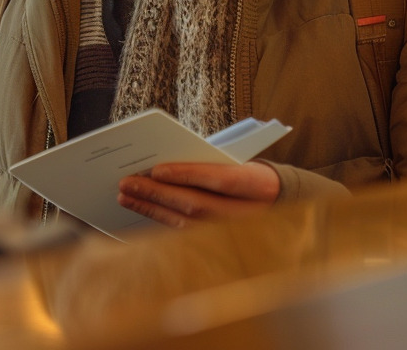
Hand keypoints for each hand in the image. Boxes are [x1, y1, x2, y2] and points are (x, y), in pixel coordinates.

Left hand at [117, 161, 280, 229]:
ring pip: (186, 223)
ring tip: (126, 195)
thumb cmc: (250, 176)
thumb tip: (165, 163)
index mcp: (257, 185)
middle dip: (159, 193)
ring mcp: (234, 234)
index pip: (221, 180)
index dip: (188, 174)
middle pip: (197, 204)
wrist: (280, 205)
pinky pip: (184, 233)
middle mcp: (248, 214)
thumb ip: (210, 162)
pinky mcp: (219, 245)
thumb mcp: (241, 162)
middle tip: (128, 181)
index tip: (157, 170)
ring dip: (152, 208)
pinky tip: (142, 208)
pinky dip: (160, 219)